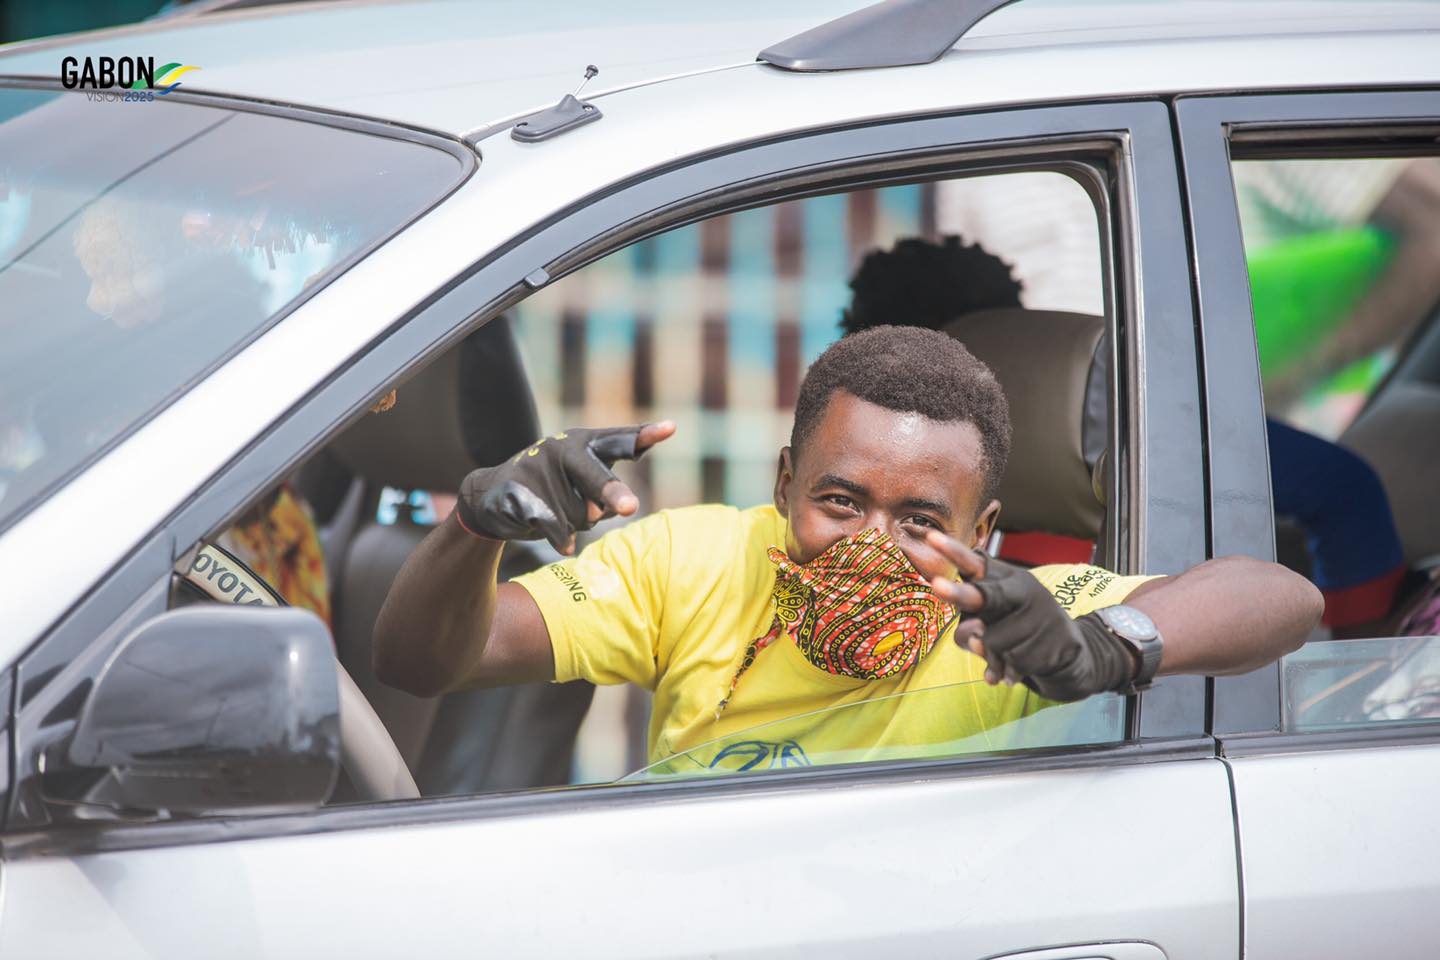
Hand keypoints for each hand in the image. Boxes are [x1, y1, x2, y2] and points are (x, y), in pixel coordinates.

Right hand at [455, 421, 674, 553]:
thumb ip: (603, 495)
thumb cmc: (554, 489)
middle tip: (629, 510)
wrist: (493, 495)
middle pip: (597, 477)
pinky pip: (554, 527)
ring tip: (560, 513)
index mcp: (586, 443)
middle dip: (612, 493)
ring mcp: (540, 469)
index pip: (621, 440)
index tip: (671, 428)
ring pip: (579, 514)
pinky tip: (561, 541)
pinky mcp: (521, 493)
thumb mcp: (583, 486)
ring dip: (578, 525)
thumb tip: (601, 511)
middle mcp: (564, 450)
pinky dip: (561, 539)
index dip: (645, 435)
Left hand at [920, 530, 1137, 701]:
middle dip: (959, 593)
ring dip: (990, 656)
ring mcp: (1041, 616)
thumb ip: (970, 626)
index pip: (974, 563)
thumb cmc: (1014, 626)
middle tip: (935, 584)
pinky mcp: (1055, 641)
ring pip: (992, 642)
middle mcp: (1023, 591)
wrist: (1067, 649)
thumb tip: (976, 635)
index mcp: (1004, 579)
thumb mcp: (989, 620)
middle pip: (985, 596)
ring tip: (1002, 654)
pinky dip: (1005, 672)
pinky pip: (1012, 663)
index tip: (930, 537)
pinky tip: (1012, 670)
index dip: (953, 552)